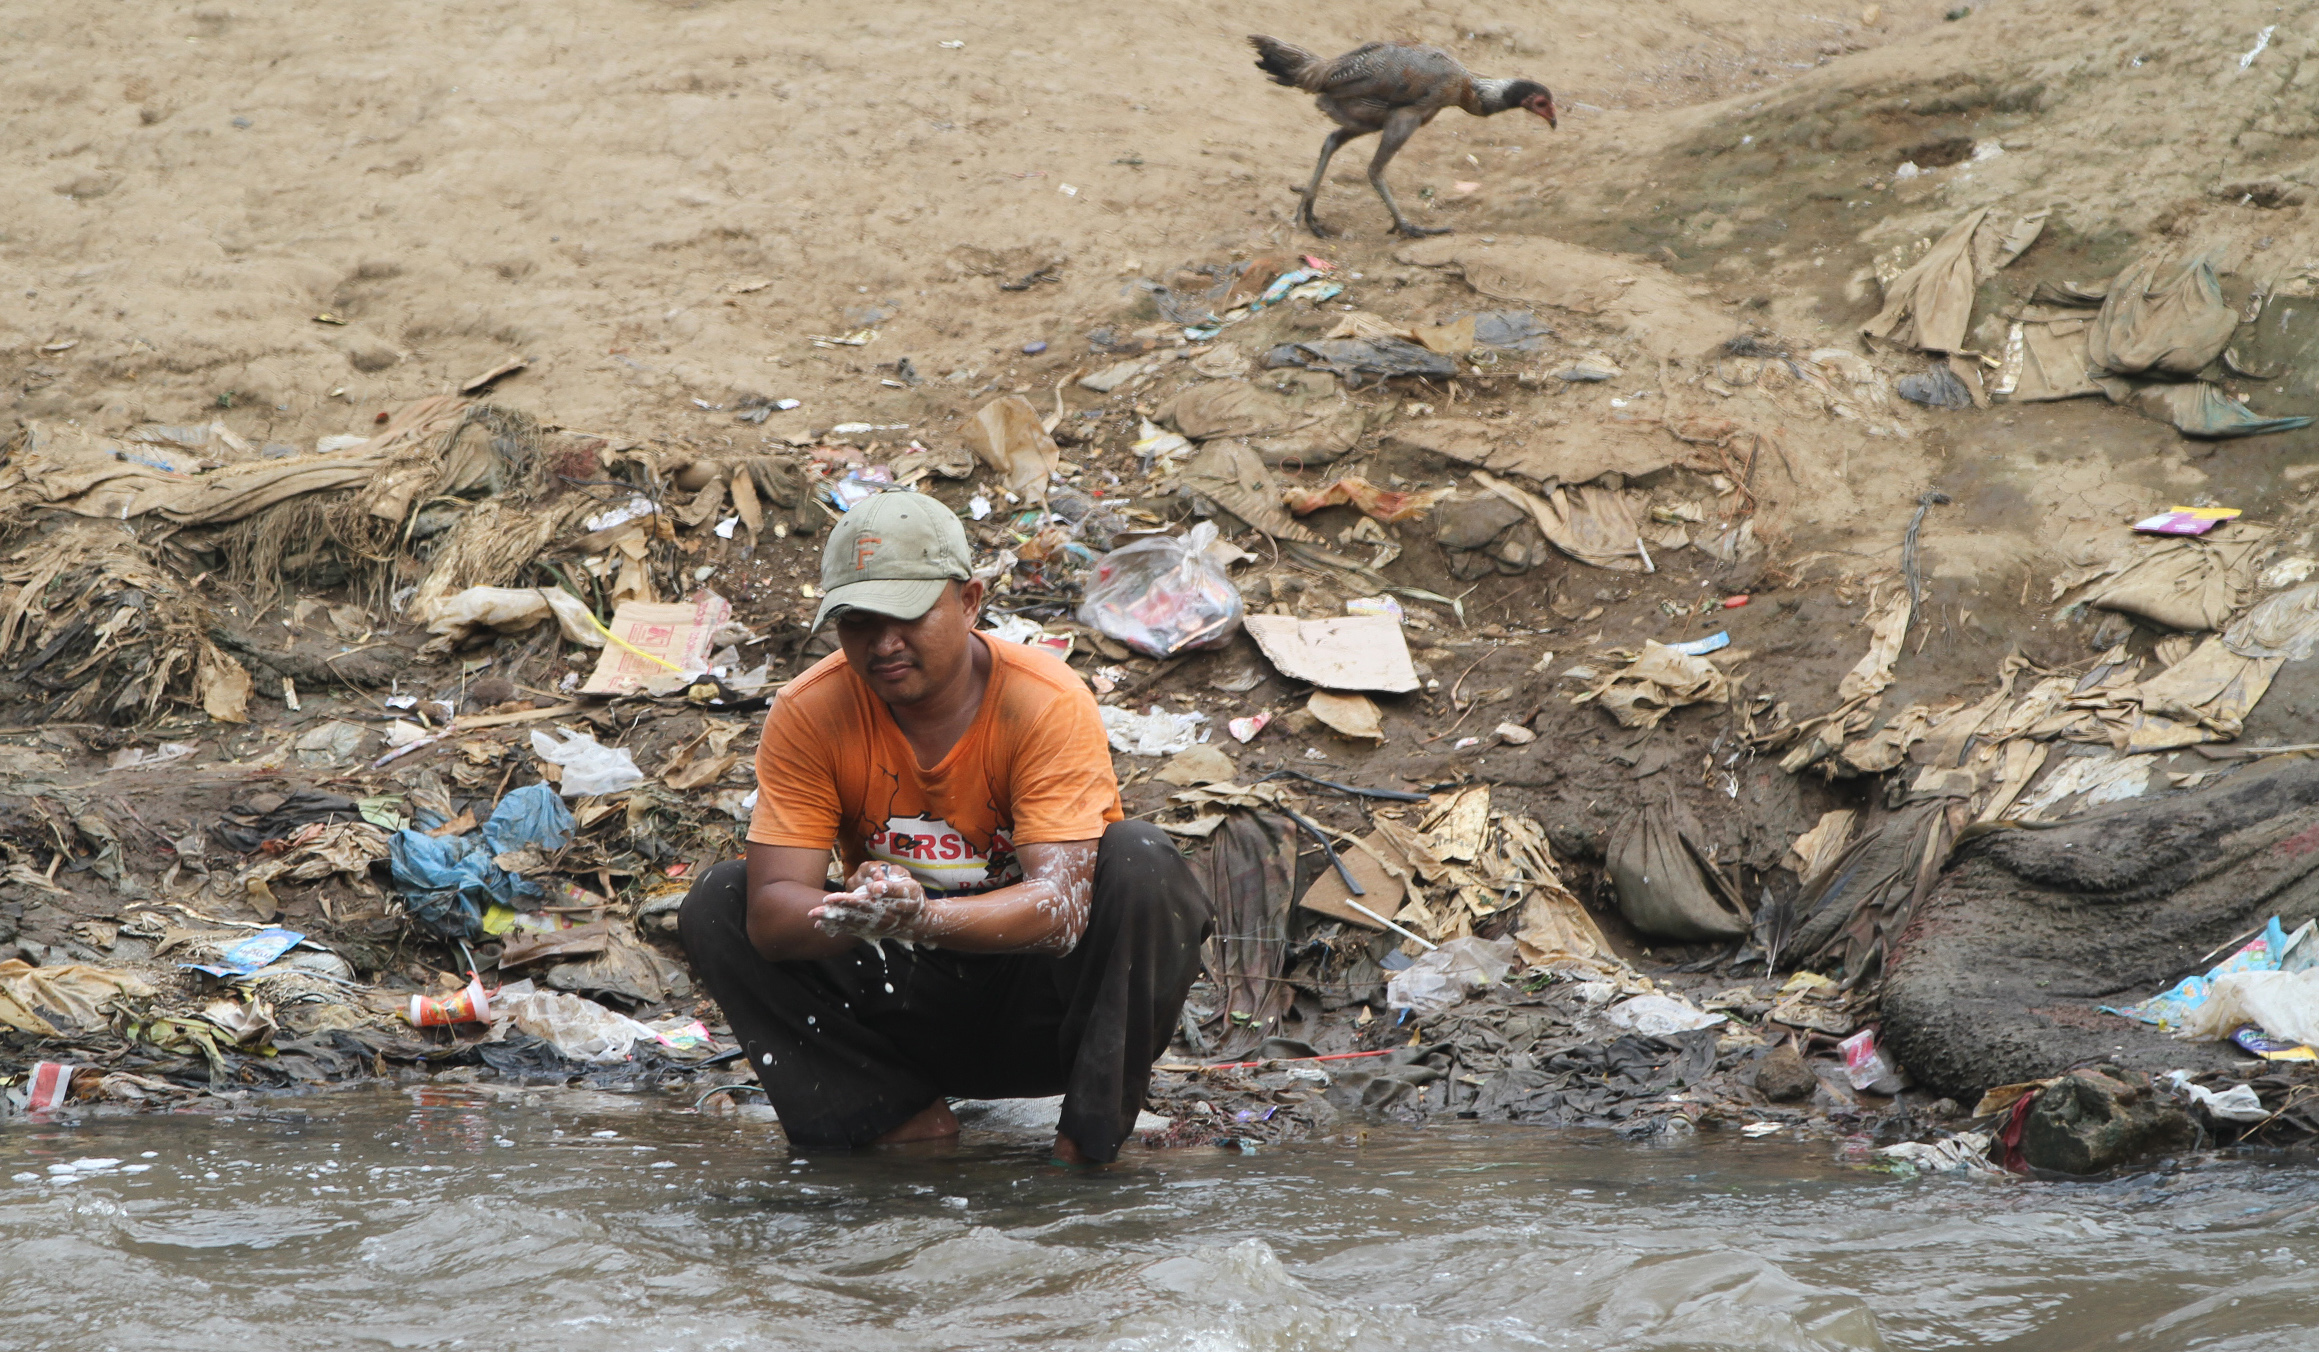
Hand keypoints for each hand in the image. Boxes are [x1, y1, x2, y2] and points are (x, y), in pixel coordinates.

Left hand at [808, 862, 927, 940]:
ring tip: (815, 922)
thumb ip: (891, 888)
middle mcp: (873, 919)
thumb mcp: (909, 889)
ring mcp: (872, 926)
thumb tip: (874, 888)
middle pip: (848, 916)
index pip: (857, 903)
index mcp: (880, 906)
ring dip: (832, 923)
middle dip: (830, 915)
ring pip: (848, 924)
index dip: (842, 901)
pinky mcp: (871, 930)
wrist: (921, 922)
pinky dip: (839, 929)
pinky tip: (826, 928)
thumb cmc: (914, 901)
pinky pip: (852, 930)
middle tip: (811, 914)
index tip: (827, 900)